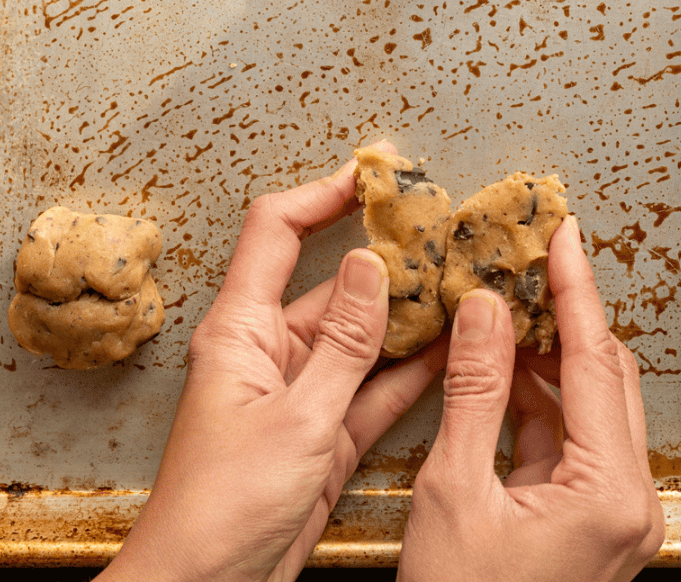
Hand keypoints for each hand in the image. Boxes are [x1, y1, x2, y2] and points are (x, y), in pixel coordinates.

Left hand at [98, 145, 441, 581]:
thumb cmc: (222, 509)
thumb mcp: (296, 418)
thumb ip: (341, 342)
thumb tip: (370, 265)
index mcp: (241, 331)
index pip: (276, 231)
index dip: (323, 193)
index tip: (371, 171)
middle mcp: (269, 352)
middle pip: (331, 282)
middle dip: (385, 255)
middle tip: (436, 229)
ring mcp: (299, 393)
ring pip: (360, 336)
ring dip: (406, 314)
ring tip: (458, 282)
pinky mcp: (323, 434)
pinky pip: (372, 387)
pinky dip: (409, 370)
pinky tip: (451, 349)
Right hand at [397, 216, 663, 581]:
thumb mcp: (454, 493)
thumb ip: (474, 393)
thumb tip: (484, 309)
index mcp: (611, 493)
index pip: (596, 360)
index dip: (575, 287)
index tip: (563, 233)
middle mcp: (631, 499)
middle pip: (607, 374)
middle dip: (565, 314)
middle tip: (529, 262)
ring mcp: (617, 511)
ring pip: (594, 402)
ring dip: (549, 354)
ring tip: (506, 305)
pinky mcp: (594, 519)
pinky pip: (574, 436)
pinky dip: (540, 397)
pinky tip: (503, 367)